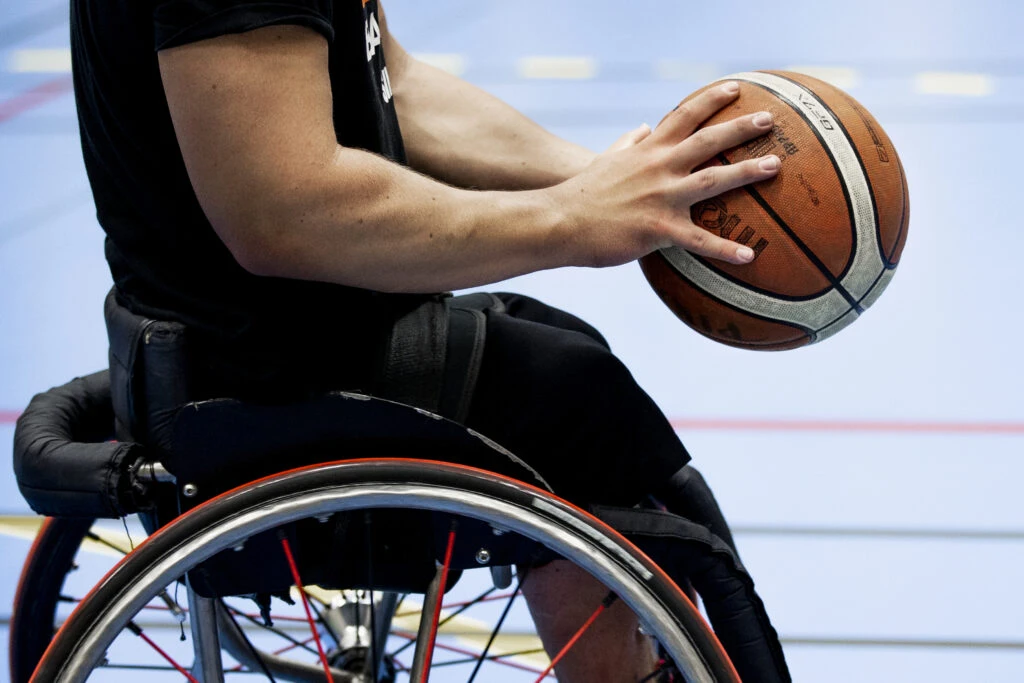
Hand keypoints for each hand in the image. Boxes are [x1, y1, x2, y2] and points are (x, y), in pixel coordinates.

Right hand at [550, 81, 778, 266]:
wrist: (560, 222)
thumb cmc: (582, 194)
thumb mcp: (605, 160)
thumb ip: (627, 143)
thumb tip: (641, 128)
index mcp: (647, 150)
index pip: (684, 116)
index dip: (711, 100)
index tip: (736, 88)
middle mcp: (658, 167)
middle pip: (707, 141)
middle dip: (740, 128)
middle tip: (769, 119)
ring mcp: (660, 197)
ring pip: (712, 181)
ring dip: (746, 172)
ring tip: (775, 167)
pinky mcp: (658, 229)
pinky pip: (699, 240)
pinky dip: (725, 249)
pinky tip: (749, 256)